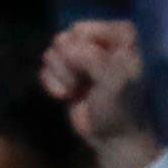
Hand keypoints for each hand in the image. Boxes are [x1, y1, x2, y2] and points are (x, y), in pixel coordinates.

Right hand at [38, 21, 162, 167]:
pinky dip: (52, 84)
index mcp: (121, 37)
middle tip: (84, 82)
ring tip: (77, 90)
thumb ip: (93, 58)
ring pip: (53, 53)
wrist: (111, 137)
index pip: (84, 29)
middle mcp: (99, 42)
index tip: (91, 70)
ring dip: (61, 76)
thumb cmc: (121, 108)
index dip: (81, 51)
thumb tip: (63, 45)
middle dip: (69, 64)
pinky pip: (46, 67)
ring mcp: (81, 57)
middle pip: (65, 40)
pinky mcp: (65, 72)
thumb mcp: (115, 81)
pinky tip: (65, 96)